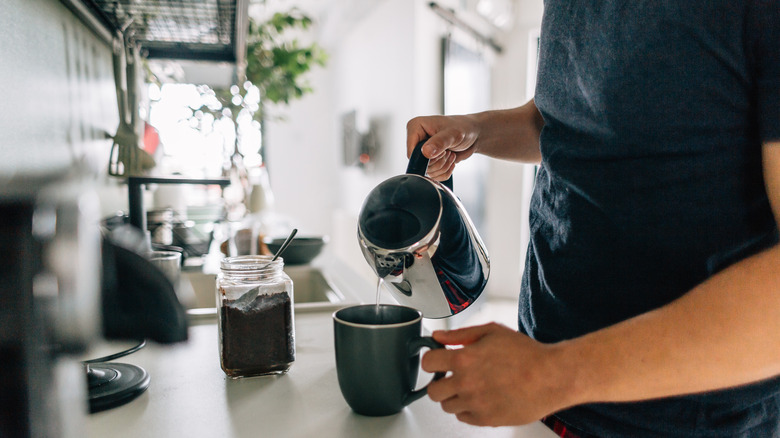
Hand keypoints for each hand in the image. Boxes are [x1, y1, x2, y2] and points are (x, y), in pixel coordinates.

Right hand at [406, 114, 480, 180]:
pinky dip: (445, 172)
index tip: (441, 151)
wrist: (473, 134)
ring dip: (443, 166)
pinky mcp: (429, 161)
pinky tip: (451, 161)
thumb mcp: (452, 133)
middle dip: (438, 162)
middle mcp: (416, 140)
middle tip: (448, 151)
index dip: (426, 157)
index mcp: (415, 127)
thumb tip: (426, 153)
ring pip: (427, 171)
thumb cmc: (463, 127)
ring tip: (450, 154)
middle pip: (419, 164)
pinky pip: (433, 176)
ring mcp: (422, 152)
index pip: (412, 152)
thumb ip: (439, 142)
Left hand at [421, 323, 573, 426]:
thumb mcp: (492, 332)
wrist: (551, 376)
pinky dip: (468, 409)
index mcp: (464, 359)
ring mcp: (475, 404)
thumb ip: (460, 334)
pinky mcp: (486, 419)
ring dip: (454, 396)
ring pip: (447, 406)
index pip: (427, 363)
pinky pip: (464, 418)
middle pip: (432, 391)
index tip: (437, 360)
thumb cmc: (526, 353)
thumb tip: (438, 337)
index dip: (431, 360)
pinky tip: (481, 397)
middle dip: (439, 382)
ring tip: (471, 387)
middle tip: (451, 377)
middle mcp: (466, 384)